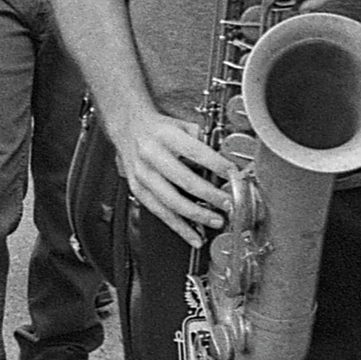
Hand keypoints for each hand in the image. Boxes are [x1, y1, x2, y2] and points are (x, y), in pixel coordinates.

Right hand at [105, 105, 231, 249]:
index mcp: (165, 135)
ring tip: (215, 221)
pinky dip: (178, 226)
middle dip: (209, 195)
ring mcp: (142, 174)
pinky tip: (193, 235)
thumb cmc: (158, 128)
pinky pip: (159, 212)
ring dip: (196, 215)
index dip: (216, 165)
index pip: (195, 151)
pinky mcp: (137, 189)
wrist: (127, 127)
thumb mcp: (182, 124)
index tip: (233, 175)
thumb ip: (204, 140)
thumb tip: (227, 160)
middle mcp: (151, 155)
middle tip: (227, 203)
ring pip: (170, 201)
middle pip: (183, 180)